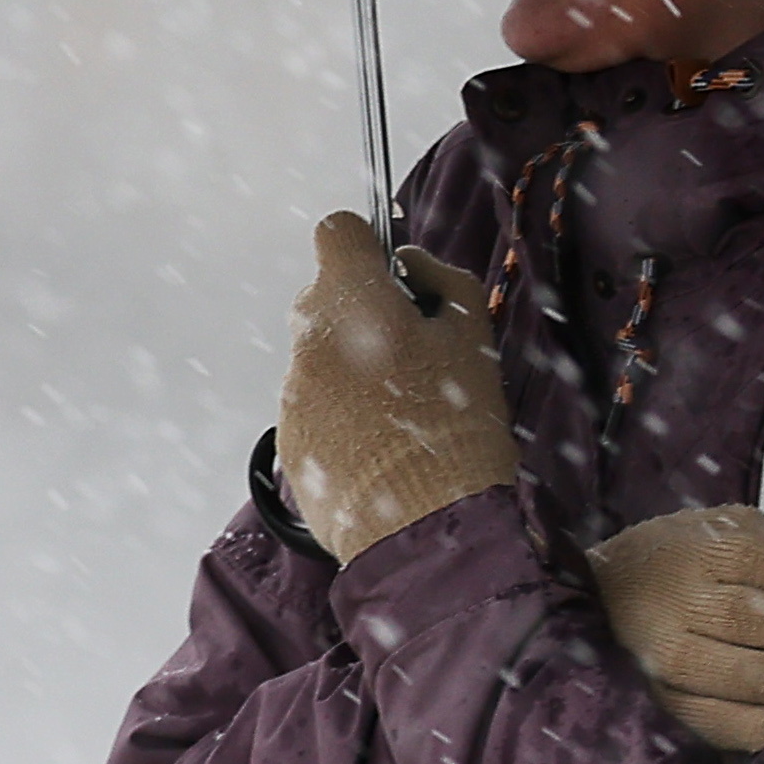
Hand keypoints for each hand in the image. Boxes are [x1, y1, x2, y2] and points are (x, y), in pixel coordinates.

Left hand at [278, 213, 518, 562]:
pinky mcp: (288, 438)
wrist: (428, 531)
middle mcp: (311, 341)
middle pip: (325, 297)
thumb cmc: (460, 429)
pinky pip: (313, 403)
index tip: (392, 277)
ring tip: (400, 412)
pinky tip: (380, 445)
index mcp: (355, 304)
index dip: (367, 248)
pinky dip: (339, 412)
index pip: (337, 233)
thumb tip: (410, 263)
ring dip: (350, 366)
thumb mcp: (475, 337)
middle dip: (361, 312)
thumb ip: (442, 280)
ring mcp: (293, 393)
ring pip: (319, 354)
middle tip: (411, 355)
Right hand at [586, 505, 763, 750]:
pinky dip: (761, 722)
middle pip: (761, 622)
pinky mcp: (663, 701)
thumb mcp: (719, 527)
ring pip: (743, 677)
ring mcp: (665, 657)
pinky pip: (721, 723)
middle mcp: (678, 602)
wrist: (599, 593)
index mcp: (699, 549)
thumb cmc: (679, 557)